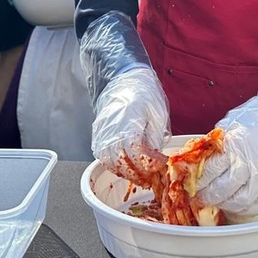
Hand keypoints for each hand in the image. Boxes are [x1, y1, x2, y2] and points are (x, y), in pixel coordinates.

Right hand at [91, 66, 169, 181]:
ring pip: (108, 161)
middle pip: (120, 160)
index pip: (135, 150)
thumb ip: (154, 136)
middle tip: (152, 178)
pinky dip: (113, 166)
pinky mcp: (97, 133)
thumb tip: (153, 159)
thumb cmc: (144, 93)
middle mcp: (112, 125)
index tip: (159, 167)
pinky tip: (126, 168)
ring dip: (125, 172)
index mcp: (130, 117)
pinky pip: (101, 155)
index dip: (147, 163)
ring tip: (140, 176)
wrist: (124, 79)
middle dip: (138, 173)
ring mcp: (102, 130)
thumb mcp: (157, 112)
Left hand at [196, 83, 257, 216]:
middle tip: (200, 196)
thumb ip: (215, 145)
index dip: (197, 180)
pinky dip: (244, 208)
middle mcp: (250, 162)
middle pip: (222, 189)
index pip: (210, 170)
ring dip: (224, 204)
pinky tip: (235, 203)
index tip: (191, 183)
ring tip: (216, 200)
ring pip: (239, 201)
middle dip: (207, 196)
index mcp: (235, 145)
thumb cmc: (254, 118)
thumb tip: (195, 163)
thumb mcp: (229, 125)